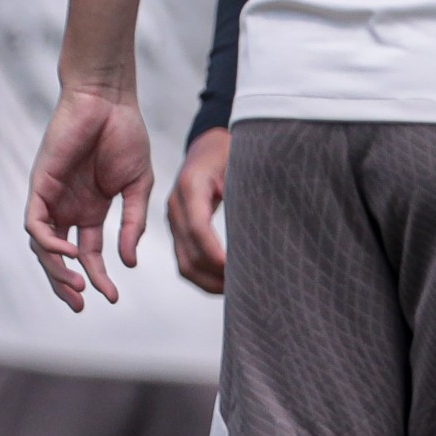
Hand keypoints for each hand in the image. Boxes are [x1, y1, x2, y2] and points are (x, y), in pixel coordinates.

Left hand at [25, 85, 154, 310]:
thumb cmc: (125, 135)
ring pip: (44, 246)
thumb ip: (133, 223)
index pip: (91, 253)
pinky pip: (36, 223)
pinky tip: (70, 252)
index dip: (100, 277)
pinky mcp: (39, 186)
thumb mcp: (138, 186)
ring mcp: (51, 198)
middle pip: (60, 257)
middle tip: (80, 306)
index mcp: (91, 210)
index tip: (113, 298)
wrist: (108, 101)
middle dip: (67, 284)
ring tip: (77, 287)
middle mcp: (68, 208)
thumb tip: (128, 261)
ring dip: (57, 269)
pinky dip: (49, 242)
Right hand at [167, 128, 231, 294]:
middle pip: (188, 253)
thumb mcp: (241, 162)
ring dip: (208, 282)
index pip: (199, 228)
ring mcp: (175, 220)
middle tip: (246, 287)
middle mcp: (176, 206)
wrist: (209, 144)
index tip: (237, 269)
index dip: (216, 253)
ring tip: (238, 291)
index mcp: (190, 186)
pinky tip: (226, 282)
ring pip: (184, 263)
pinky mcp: (180, 229)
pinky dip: (204, 275)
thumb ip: (246, 188)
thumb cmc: (230, 151)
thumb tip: (260, 222)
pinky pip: (186, 259)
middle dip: (215, 274)